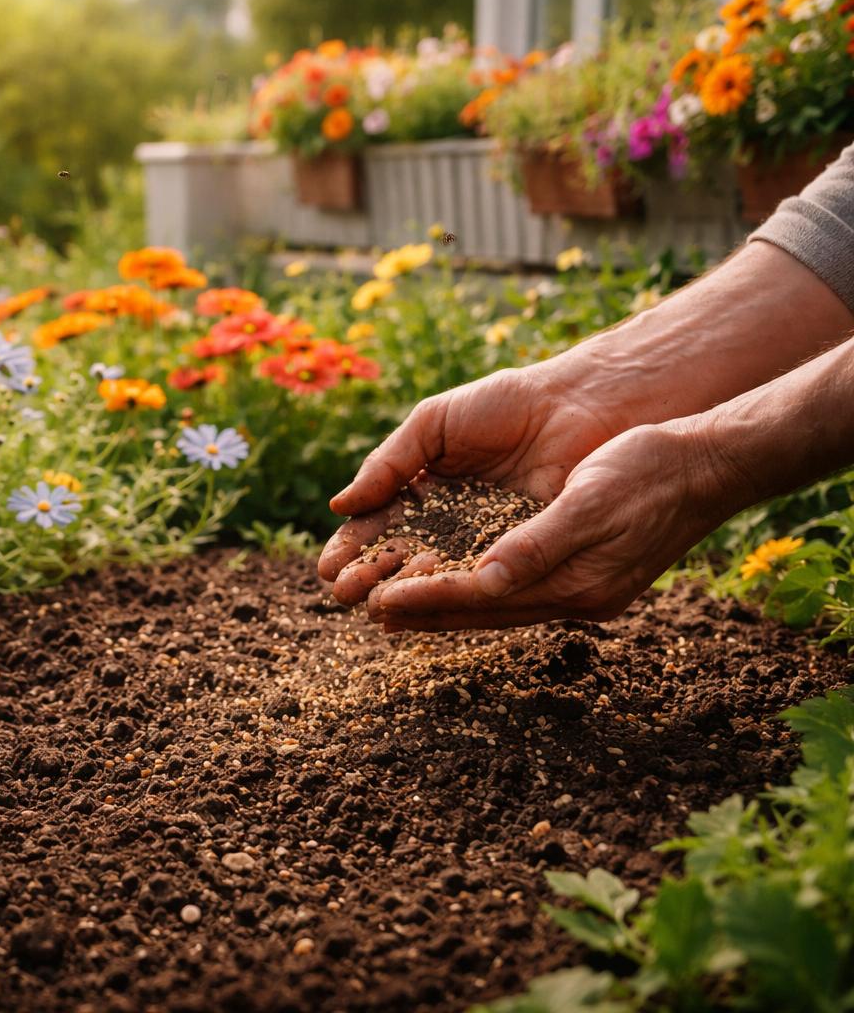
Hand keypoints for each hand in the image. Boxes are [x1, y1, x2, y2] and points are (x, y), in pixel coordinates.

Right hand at [318, 365, 628, 605]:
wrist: (581, 405)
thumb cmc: (507, 404)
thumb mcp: (435, 424)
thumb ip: (388, 463)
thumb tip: (339, 507)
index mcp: (422, 488)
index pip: (376, 526)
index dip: (351, 548)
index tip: (328, 568)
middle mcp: (448, 522)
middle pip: (398, 558)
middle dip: (368, 577)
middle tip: (344, 594)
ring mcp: (483, 542)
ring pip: (434, 574)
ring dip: (402, 591)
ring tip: (376, 604)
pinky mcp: (520, 556)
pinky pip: (481, 579)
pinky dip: (451, 593)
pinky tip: (425, 603)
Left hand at [362, 421, 743, 630]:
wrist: (708, 465)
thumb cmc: (649, 470)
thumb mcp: (590, 500)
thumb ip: (537, 543)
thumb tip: (483, 578)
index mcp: (575, 586)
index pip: (482, 599)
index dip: (429, 599)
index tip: (381, 601)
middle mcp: (575, 598)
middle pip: (484, 613)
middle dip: (427, 612)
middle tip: (371, 613)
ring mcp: (582, 590)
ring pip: (497, 605)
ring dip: (447, 605)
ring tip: (398, 606)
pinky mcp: (585, 574)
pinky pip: (517, 590)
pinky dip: (479, 588)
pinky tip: (456, 582)